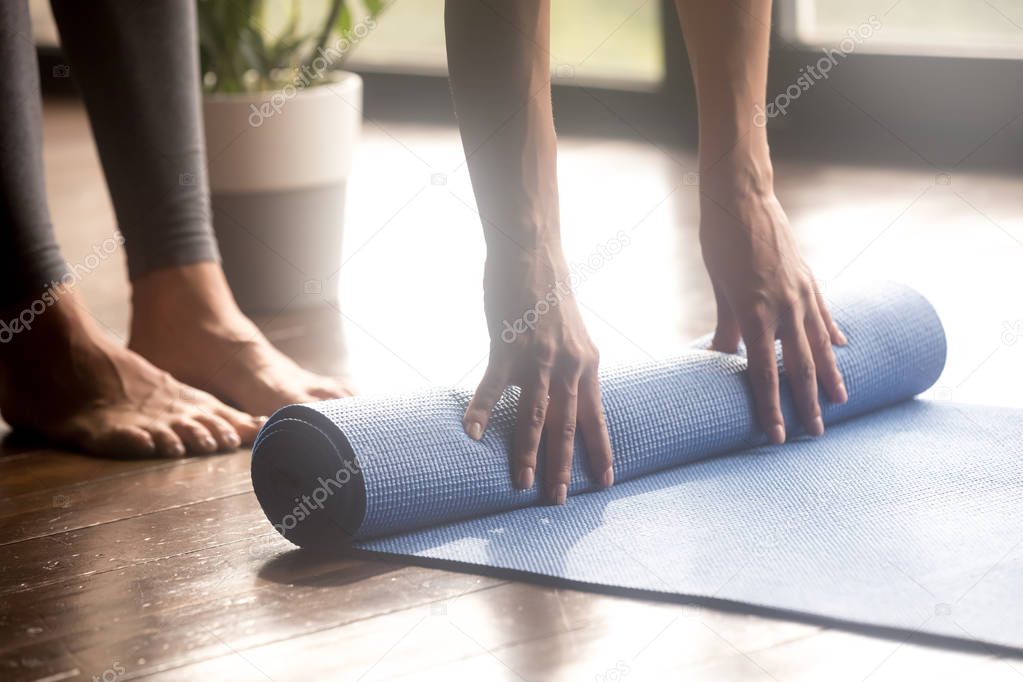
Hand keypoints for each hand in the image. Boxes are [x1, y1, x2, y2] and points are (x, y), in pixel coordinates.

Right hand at [462, 242, 613, 503]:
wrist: (533, 253)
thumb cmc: (549, 291)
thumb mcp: (574, 331)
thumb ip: (572, 363)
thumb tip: (568, 390)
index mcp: (587, 363)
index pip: (596, 417)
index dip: (601, 451)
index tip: (605, 482)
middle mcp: (569, 365)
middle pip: (567, 426)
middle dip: (563, 467)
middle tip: (560, 501)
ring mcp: (538, 358)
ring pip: (534, 415)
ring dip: (528, 452)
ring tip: (523, 484)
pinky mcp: (507, 346)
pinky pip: (492, 387)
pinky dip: (482, 411)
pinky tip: (473, 435)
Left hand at [699, 185, 847, 443]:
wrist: (742, 198)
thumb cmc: (721, 242)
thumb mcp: (719, 288)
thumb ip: (726, 326)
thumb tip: (718, 359)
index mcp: (756, 314)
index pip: (766, 373)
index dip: (772, 407)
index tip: (778, 436)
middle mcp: (785, 307)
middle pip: (800, 366)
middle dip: (808, 403)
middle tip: (816, 433)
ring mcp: (802, 292)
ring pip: (820, 343)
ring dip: (830, 375)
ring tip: (841, 400)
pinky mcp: (809, 278)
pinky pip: (824, 313)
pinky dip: (831, 332)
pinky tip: (840, 346)